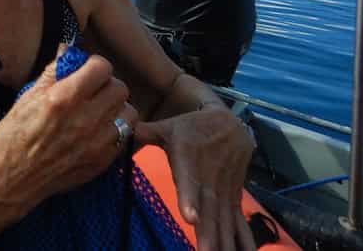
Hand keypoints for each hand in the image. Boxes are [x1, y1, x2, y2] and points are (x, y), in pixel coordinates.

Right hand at [0, 55, 139, 211]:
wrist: (13, 179)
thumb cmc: (14, 136)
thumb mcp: (27, 96)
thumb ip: (53, 72)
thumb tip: (68, 50)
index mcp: (64, 98)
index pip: (102, 68)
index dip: (94, 65)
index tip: (87, 70)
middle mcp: (85, 119)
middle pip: (120, 88)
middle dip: (107, 84)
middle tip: (93, 90)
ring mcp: (97, 143)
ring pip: (129, 113)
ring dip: (116, 107)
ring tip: (99, 111)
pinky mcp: (103, 162)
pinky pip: (125, 137)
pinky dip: (115, 130)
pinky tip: (98, 130)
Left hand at [135, 108, 255, 250]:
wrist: (229, 123)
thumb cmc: (190, 128)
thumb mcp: (166, 127)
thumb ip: (143, 133)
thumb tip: (119, 130)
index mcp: (188, 159)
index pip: (188, 180)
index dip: (189, 197)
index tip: (190, 217)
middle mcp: (208, 178)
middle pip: (208, 208)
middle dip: (208, 234)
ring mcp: (223, 190)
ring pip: (224, 218)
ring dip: (225, 241)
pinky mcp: (233, 198)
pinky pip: (239, 220)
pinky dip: (244, 239)